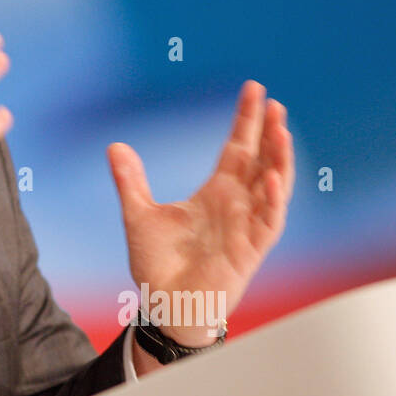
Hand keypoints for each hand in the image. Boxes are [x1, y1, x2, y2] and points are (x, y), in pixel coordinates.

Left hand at [108, 80, 293, 347]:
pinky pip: (269, 223)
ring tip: (280, 129)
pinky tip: (272, 179)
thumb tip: (115, 145)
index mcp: (217, 192)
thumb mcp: (138, 215)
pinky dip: (272, 202)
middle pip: (261, 160)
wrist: (164, 305)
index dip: (246, 120)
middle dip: (269, 132)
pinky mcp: (250, 251)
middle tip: (273, 102)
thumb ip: (131, 181)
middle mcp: (238, 205)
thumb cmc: (159, 264)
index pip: (238, 148)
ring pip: (273, 187)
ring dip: (279, 160)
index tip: (254, 90)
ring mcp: (248, 226)